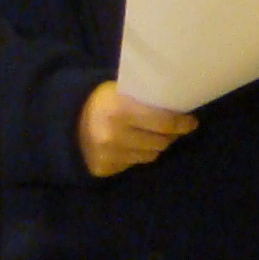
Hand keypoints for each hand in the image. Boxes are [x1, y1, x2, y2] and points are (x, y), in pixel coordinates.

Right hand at [80, 82, 194, 176]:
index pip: (164, 122)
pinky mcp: (103, 169)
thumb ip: (146, 100)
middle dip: (171, 135)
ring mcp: (109, 154)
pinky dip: (138, 155)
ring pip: (150, 155)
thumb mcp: (121, 91)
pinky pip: (133, 164)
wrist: (67, 121)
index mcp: (121, 109)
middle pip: (160, 142)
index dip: (182, 124)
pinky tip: (133, 145)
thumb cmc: (101, 101)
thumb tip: (179, 107)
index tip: (191, 122)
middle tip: (174, 129)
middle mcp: (115, 134)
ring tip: (154, 136)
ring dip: (156, 146)